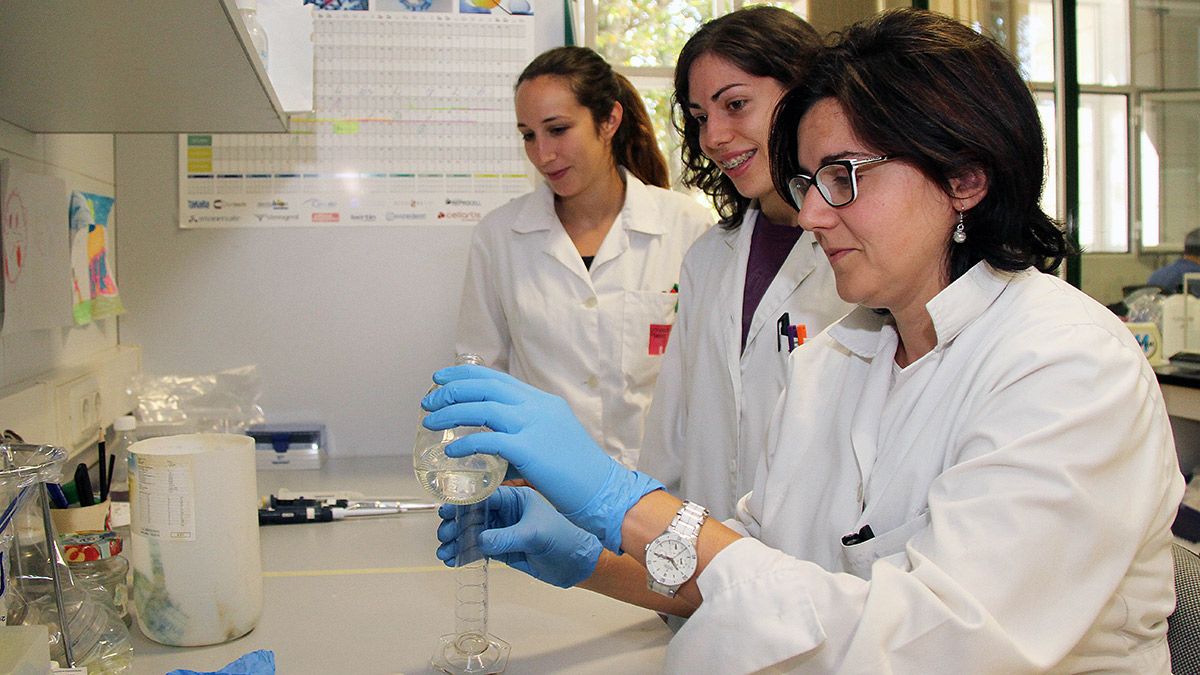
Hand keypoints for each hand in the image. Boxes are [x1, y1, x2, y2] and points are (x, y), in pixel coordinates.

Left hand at [422, 365, 661, 550]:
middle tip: (428, 399)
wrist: (603, 491)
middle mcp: (538, 407)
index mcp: (543, 402)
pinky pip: (489, 440)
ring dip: (451, 412)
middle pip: (485, 386)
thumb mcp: (550, 442)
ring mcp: (535, 426)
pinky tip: (452, 451)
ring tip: (430, 422)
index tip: (442, 379)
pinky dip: (466, 443)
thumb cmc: (577, 474)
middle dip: (452, 389)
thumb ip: (521, 437)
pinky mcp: (530, 450)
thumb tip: (490, 445)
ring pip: (482, 408)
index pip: (497, 378)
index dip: (466, 376)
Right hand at [436, 487, 601, 588]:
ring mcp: (504, 530)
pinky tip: (452, 560)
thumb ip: (506, 538)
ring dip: (457, 541)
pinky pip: (478, 549)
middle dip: (456, 524)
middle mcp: (508, 511)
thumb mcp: (534, 535)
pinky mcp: (503, 548)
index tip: (447, 511)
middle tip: (443, 534)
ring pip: (473, 533)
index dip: (464, 504)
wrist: (576, 564)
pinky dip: (464, 554)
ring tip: (444, 552)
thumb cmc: (563, 540)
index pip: (485, 496)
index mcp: (516, 497)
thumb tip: (479, 541)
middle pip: (474, 515)